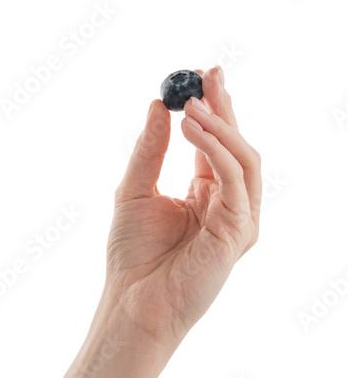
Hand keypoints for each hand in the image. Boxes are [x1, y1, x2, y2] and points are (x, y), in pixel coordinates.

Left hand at [105, 66, 261, 349]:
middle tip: (208, 75)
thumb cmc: (133, 254)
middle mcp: (227, 203)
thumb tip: (158, 107)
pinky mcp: (240, 231)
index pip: (217, 144)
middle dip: (225, 107)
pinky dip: (217, 150)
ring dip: (221, 126)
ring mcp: (238, 218)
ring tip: (193, 104)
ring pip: (244, 158)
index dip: (213, 109)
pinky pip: (234, 180)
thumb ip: (150, 150)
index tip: (200, 77)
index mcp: (205, 194)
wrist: (133, 302)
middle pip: (237, 145)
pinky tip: (192, 129)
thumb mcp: (135, 190)